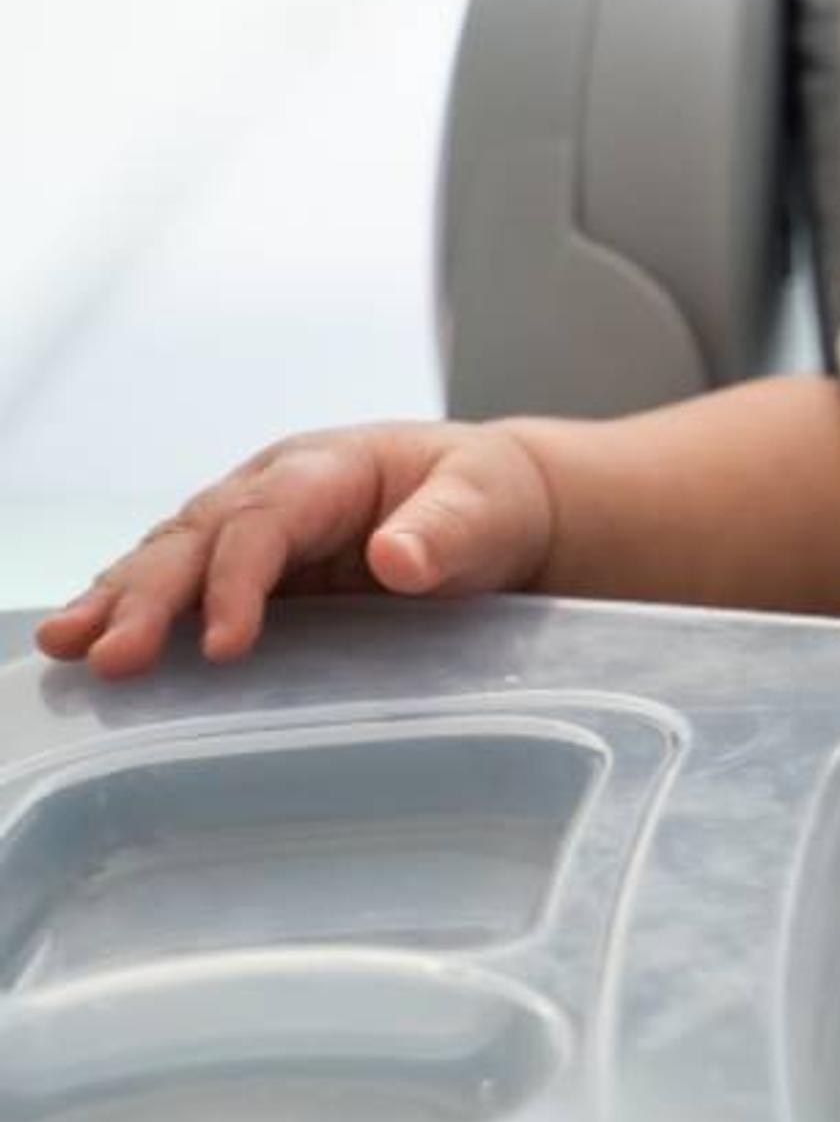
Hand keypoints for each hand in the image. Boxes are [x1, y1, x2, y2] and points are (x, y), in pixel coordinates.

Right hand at [33, 422, 558, 678]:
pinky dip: (131, 608)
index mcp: (327, 468)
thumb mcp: (486, 508)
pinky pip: (178, 583)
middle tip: (107, 654)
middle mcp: (273, 490)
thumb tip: (400, 558)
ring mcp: (251, 527)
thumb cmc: (488, 500)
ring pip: (170, 556)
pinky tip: (88, 642)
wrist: (492, 505)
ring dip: (116, 600)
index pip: (265, 521)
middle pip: (198, 537)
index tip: (226, 647)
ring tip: (66, 646)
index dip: (238, 582)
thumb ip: (447, 531)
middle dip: (148, 595)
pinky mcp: (245, 568)